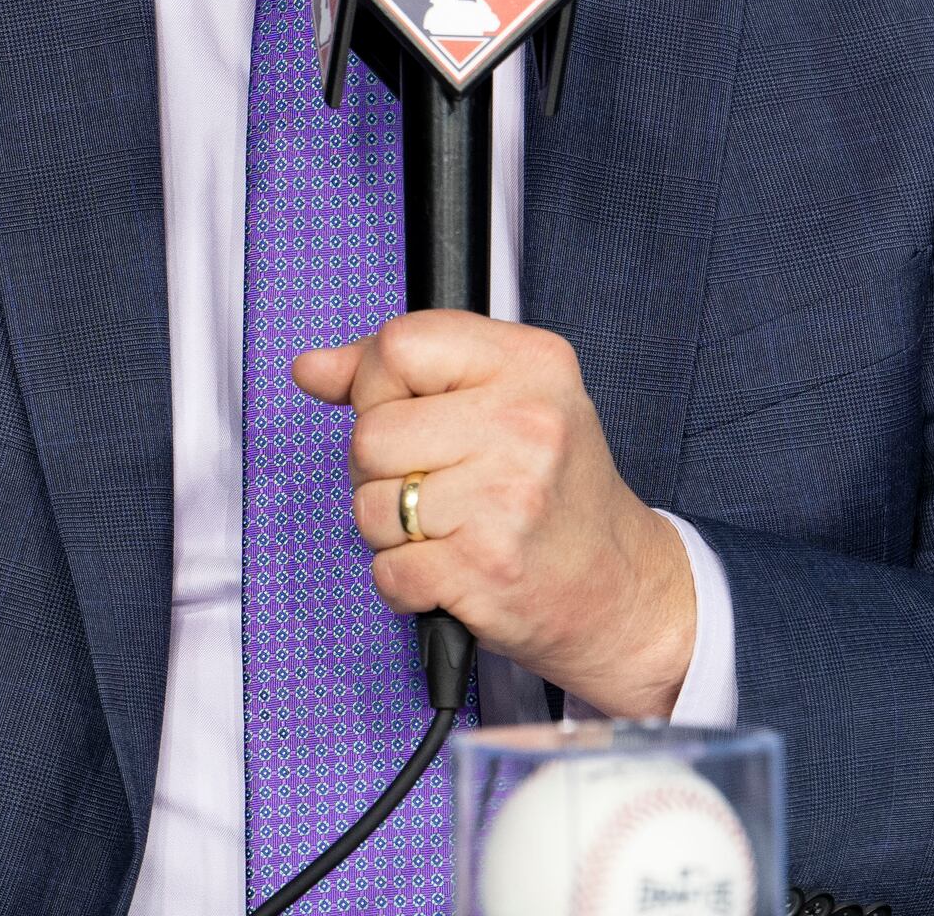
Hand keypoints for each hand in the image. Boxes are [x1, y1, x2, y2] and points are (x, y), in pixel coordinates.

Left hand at [294, 311, 694, 718]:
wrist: (621, 589)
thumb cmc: (555, 492)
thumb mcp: (502, 398)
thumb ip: (400, 373)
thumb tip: (311, 367)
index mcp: (531, 363)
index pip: (399, 343)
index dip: (377, 385)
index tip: (405, 413)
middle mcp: (525, 424)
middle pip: (371, 432)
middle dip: (380, 469)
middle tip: (437, 485)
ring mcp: (507, 499)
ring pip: (369, 504)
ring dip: (390, 530)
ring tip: (449, 529)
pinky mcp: (486, 569)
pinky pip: (386, 569)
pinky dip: (404, 581)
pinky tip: (452, 570)